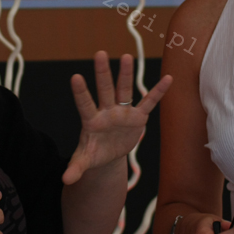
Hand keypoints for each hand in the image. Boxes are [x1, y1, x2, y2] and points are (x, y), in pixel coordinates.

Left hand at [62, 51, 171, 184]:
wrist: (108, 154)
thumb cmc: (93, 153)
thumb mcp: (84, 161)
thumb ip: (76, 168)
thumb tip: (65, 180)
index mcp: (91, 121)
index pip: (85, 104)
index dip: (81, 92)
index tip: (75, 77)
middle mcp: (107, 111)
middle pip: (105, 90)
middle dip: (103, 73)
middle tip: (100, 53)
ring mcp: (122, 112)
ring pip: (124, 90)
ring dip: (125, 74)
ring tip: (126, 55)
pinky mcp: (138, 117)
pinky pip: (149, 103)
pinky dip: (158, 92)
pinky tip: (168, 78)